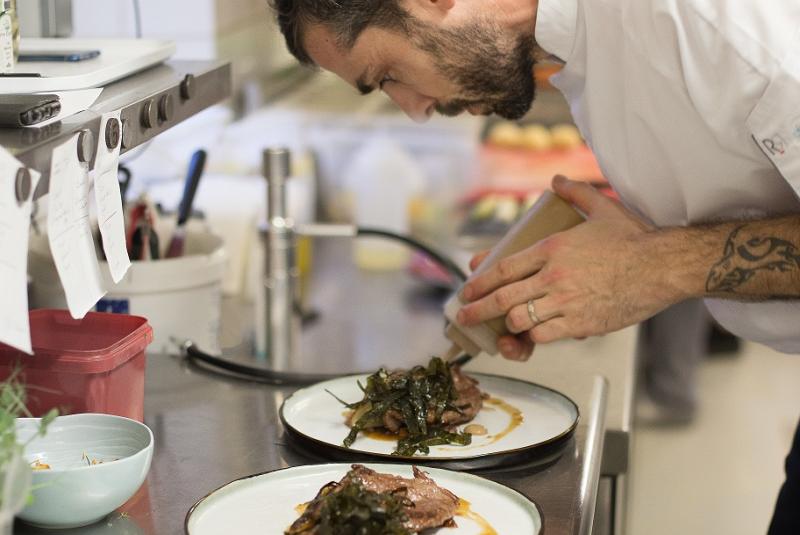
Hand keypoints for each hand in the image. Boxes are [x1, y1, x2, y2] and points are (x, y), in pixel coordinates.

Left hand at [458, 175, 678, 358]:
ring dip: (508, 325)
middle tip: (464, 317)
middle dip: (477, 311)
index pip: (503, 268)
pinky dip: (535, 337)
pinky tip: (534, 335)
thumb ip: (576, 193)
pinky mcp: (581, 324)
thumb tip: (558, 180)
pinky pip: (545, 336)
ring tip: (502, 328)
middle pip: (502, 298)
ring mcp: (566, 302)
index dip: (480, 282)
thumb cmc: (634, 239)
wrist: (663, 267)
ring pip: (520, 320)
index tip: (466, 290)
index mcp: (551, 248)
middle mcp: (553, 276)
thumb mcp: (602, 208)